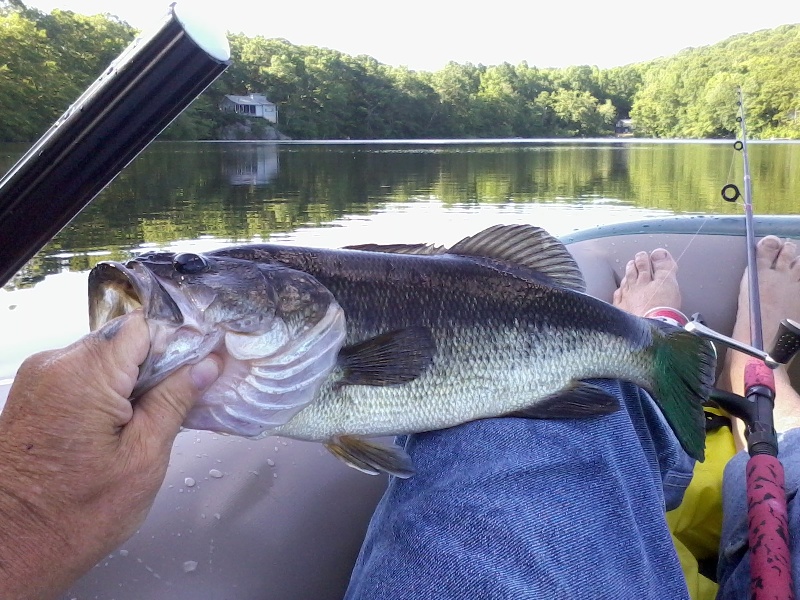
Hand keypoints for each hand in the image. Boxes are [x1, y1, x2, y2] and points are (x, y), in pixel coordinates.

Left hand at [0, 311, 219, 599]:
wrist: (14, 546)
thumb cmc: (76, 514)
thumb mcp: (144, 457)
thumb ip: (175, 401)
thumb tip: (205, 366)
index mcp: (84, 375)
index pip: (144, 327)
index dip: (176, 344)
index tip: (198, 368)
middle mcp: (55, 364)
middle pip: (123, 340)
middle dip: (155, 366)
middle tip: (176, 402)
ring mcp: (39, 376)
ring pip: (105, 357)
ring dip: (131, 380)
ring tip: (144, 421)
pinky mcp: (33, 392)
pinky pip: (82, 373)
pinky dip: (106, 390)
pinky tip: (118, 425)